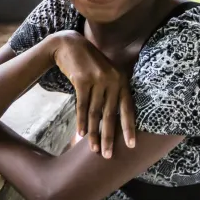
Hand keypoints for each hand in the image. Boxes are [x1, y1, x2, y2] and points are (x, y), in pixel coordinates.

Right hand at [47, 31, 135, 157]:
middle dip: (109, 137)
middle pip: (111, 114)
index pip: (128, 108)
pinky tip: (81, 134)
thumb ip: (114, 90)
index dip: (129, 128)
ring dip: (94, 133)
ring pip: (95, 113)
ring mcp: (97, 79)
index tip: (130, 146)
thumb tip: (116, 116)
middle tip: (108, 155)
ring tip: (93, 149)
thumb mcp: (106, 73)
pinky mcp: (82, 80)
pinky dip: (81, 121)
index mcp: (122, 80)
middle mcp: (113, 80)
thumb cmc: (89, 63)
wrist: (69, 44)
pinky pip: (82, 106)